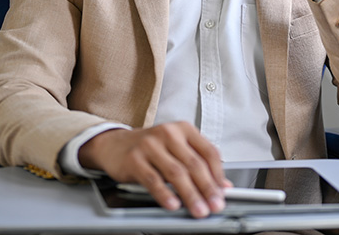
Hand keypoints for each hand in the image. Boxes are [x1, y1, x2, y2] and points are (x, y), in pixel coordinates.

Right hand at [78, 122, 229, 217]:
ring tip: (198, 210)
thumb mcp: (177, 149)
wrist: (115, 144)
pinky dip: (165, 194)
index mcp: (183, 129)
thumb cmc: (150, 148)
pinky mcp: (134, 159)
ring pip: (176, 173)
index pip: (208, 151)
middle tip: (215, 205)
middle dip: (207, 188)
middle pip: (194, 164)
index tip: (223, 192)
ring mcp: (150, 145)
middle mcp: (168, 133)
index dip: (218, 174)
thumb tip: (223, 186)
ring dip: (190, 195)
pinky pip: (153, 179)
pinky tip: (173, 204)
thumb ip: (199, 163)